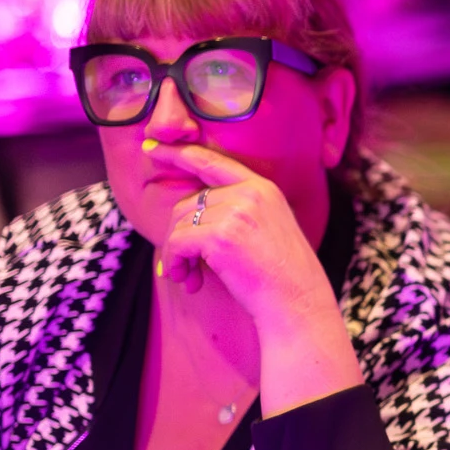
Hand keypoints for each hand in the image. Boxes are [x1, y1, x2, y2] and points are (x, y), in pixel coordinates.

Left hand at [145, 140, 333, 319]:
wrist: (298, 303)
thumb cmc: (282, 277)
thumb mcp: (267, 231)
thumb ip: (237, 212)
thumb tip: (187, 215)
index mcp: (263, 189)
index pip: (212, 162)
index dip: (179, 153)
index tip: (151, 147)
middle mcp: (250, 193)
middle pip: (188, 203)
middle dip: (179, 236)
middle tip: (184, 268)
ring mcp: (237, 211)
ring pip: (179, 224)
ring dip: (177, 254)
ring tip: (187, 278)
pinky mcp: (221, 235)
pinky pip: (177, 243)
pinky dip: (175, 263)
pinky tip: (189, 281)